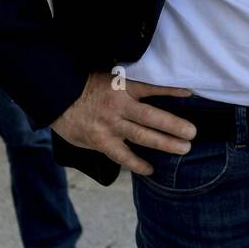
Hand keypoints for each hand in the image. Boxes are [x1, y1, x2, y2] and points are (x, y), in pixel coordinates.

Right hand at [50, 73, 196, 175]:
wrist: (55, 97)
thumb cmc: (85, 86)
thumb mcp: (108, 77)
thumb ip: (128, 86)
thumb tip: (151, 93)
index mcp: (122, 87)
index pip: (152, 88)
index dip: (171, 91)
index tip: (190, 94)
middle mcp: (119, 107)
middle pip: (152, 117)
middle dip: (174, 125)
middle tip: (192, 133)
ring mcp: (110, 125)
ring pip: (141, 136)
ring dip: (164, 143)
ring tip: (183, 149)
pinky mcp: (100, 141)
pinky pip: (121, 155)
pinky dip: (136, 163)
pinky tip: (150, 169)